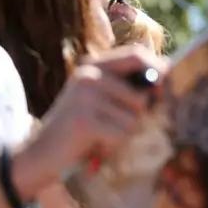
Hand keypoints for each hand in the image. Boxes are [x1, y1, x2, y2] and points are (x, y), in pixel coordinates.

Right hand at [19, 45, 165, 191]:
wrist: (40, 153)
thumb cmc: (79, 127)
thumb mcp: (100, 98)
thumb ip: (126, 85)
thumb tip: (167, 73)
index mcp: (94, 65)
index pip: (136, 55)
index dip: (157, 70)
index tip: (161, 90)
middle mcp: (89, 75)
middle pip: (141, 94)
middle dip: (137, 116)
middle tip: (115, 126)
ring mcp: (85, 97)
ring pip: (134, 117)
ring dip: (124, 133)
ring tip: (102, 135)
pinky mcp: (85, 120)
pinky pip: (122, 133)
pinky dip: (114, 145)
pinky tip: (96, 145)